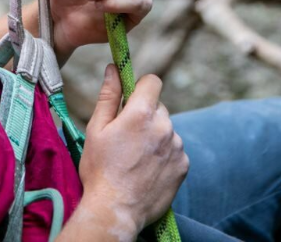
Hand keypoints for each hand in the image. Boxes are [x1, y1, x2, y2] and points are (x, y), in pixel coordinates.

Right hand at [77, 65, 188, 235]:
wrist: (116, 211)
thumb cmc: (100, 168)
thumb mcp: (96, 128)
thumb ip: (108, 95)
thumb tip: (113, 68)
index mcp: (141, 113)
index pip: (153, 81)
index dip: (141, 87)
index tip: (130, 98)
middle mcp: (164, 126)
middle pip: (158, 107)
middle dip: (145, 114)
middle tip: (127, 136)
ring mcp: (177, 147)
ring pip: (166, 128)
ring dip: (155, 135)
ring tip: (136, 157)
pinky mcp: (184, 165)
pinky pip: (175, 149)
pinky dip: (164, 154)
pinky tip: (148, 169)